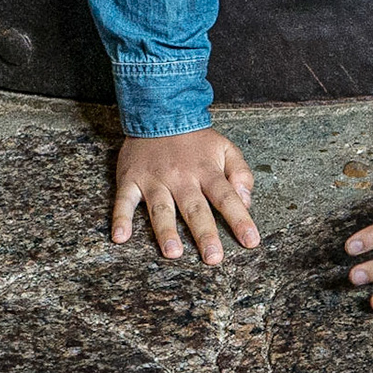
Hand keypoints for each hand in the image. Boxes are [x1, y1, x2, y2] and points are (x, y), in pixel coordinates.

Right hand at [112, 128, 259, 263]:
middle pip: (195, 208)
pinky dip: (121, 218)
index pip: (227, 197)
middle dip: (205, 234)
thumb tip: (246, 201)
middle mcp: (181, 177)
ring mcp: (154, 179)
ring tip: (173, 252)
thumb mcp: (226, 149)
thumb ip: (240, 173)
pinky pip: (124, 200)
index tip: (250, 241)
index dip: (240, 219)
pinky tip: (121, 236)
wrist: (160, 113)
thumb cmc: (196, 140)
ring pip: (161, 208)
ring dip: (166, 231)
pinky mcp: (130, 179)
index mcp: (207, 171)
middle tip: (213, 258)